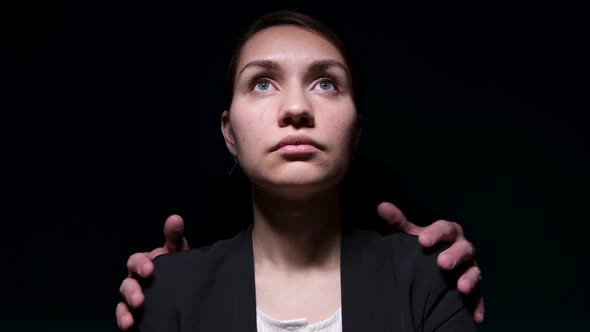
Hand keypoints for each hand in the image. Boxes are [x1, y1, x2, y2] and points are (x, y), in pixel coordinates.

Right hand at [115, 214, 189, 329]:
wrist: (182, 291)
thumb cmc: (177, 267)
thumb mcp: (178, 252)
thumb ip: (175, 237)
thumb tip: (175, 218)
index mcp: (146, 263)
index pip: (139, 260)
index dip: (142, 264)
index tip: (150, 270)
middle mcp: (136, 278)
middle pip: (129, 280)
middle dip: (134, 285)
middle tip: (142, 294)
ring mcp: (133, 295)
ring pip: (124, 296)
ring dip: (128, 301)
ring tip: (137, 306)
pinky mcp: (133, 311)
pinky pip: (123, 313)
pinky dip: (124, 318)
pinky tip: (129, 323)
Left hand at [377, 202, 484, 322]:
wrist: (434, 264)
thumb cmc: (423, 245)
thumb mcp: (410, 234)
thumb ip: (398, 222)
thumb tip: (382, 207)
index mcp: (448, 232)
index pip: (444, 228)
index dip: (435, 233)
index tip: (422, 240)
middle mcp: (462, 247)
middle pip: (463, 248)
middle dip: (454, 255)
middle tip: (442, 263)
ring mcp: (470, 267)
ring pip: (474, 271)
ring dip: (470, 279)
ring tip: (461, 288)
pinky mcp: (474, 287)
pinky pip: (478, 297)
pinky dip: (477, 305)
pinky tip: (475, 316)